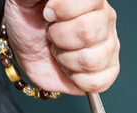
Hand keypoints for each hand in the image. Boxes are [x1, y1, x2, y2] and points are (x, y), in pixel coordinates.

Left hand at [3, 0, 119, 94]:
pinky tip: (70, 68)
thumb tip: (51, 0)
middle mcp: (105, 20)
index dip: (64, 9)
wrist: (27, 47)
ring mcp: (109, 47)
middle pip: (88, 32)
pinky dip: (76, 79)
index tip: (48, 13)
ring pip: (90, 60)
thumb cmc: (29, 20)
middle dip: (59, 36)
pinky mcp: (107, 72)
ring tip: (60, 51)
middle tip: (52, 34)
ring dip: (65, 59)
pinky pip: (97, 82)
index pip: (91, 0)